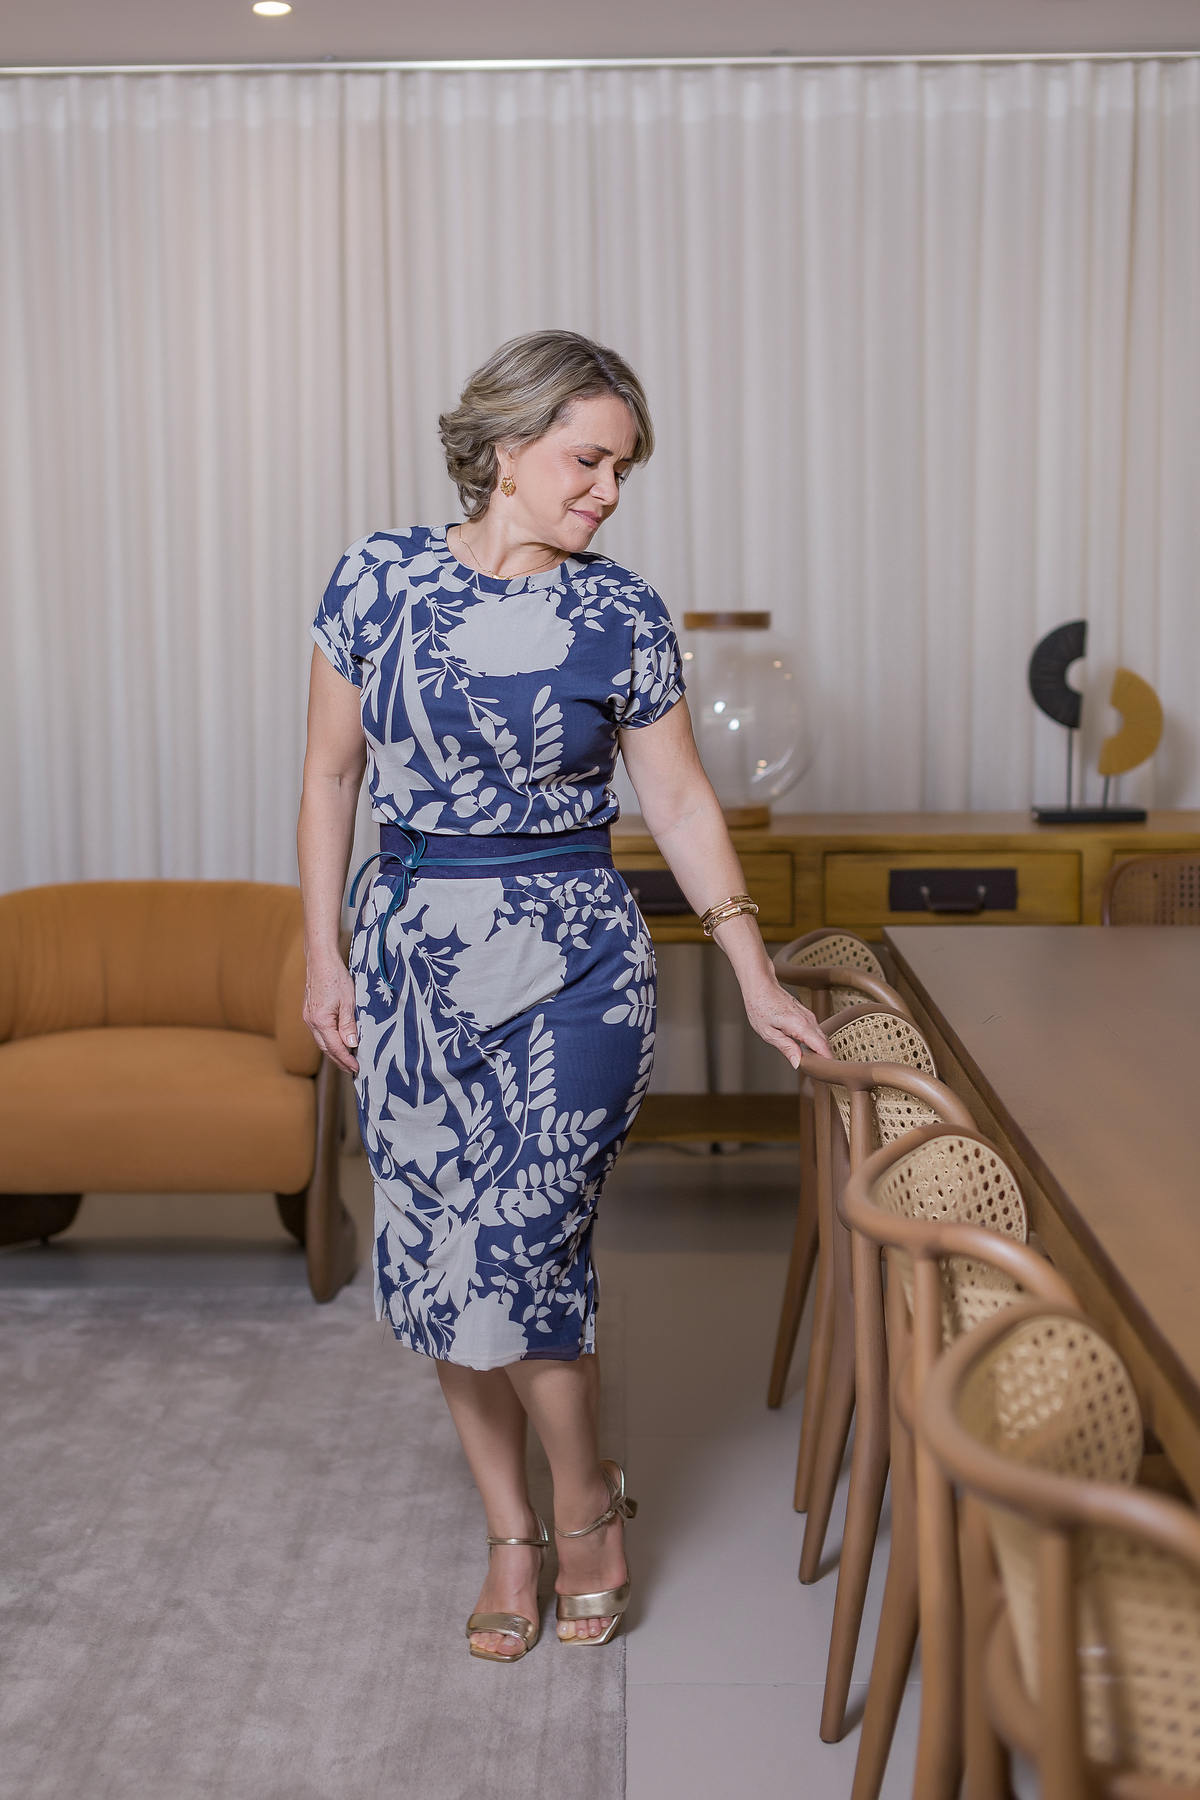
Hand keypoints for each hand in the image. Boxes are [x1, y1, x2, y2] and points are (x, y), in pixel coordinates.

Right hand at [303, 952, 359, 1073]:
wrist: (320, 960)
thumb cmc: (335, 977)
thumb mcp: (348, 1001)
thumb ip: (349, 1025)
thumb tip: (351, 1045)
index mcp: (321, 1021)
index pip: (335, 1048)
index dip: (346, 1060)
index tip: (356, 1068)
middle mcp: (311, 1022)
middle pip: (326, 1048)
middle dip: (339, 1060)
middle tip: (352, 1070)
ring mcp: (308, 1017)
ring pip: (321, 1041)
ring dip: (333, 1052)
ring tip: (346, 1060)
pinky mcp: (309, 1012)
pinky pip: (319, 1033)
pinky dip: (328, 1041)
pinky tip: (337, 1042)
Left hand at [742, 977, 830, 1070]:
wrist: (760, 985)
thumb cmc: (760, 1006)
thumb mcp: (768, 1033)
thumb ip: (786, 1048)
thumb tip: (798, 1063)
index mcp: (800, 1025)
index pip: (822, 1046)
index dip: (826, 1061)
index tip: (825, 1073)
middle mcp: (808, 1019)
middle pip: (825, 1043)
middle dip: (825, 1058)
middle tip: (820, 1073)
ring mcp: (809, 1016)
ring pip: (821, 1037)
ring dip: (820, 1050)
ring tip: (814, 1065)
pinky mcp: (806, 1014)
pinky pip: (816, 1031)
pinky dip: (816, 1042)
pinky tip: (808, 1051)